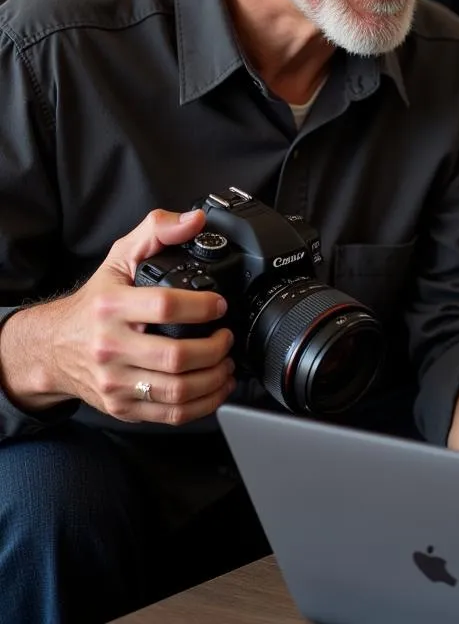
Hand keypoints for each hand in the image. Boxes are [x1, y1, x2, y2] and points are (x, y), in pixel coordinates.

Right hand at [7, 208, 235, 424]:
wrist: (52, 347)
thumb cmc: (94, 304)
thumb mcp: (120, 259)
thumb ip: (156, 232)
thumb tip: (194, 221)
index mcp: (113, 308)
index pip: (165, 306)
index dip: (202, 306)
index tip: (220, 306)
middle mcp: (111, 347)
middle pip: (176, 357)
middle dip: (215, 348)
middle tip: (227, 337)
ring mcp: (116, 381)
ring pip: (176, 391)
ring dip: (214, 379)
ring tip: (226, 363)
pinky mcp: (122, 406)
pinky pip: (169, 415)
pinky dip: (202, 404)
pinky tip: (216, 388)